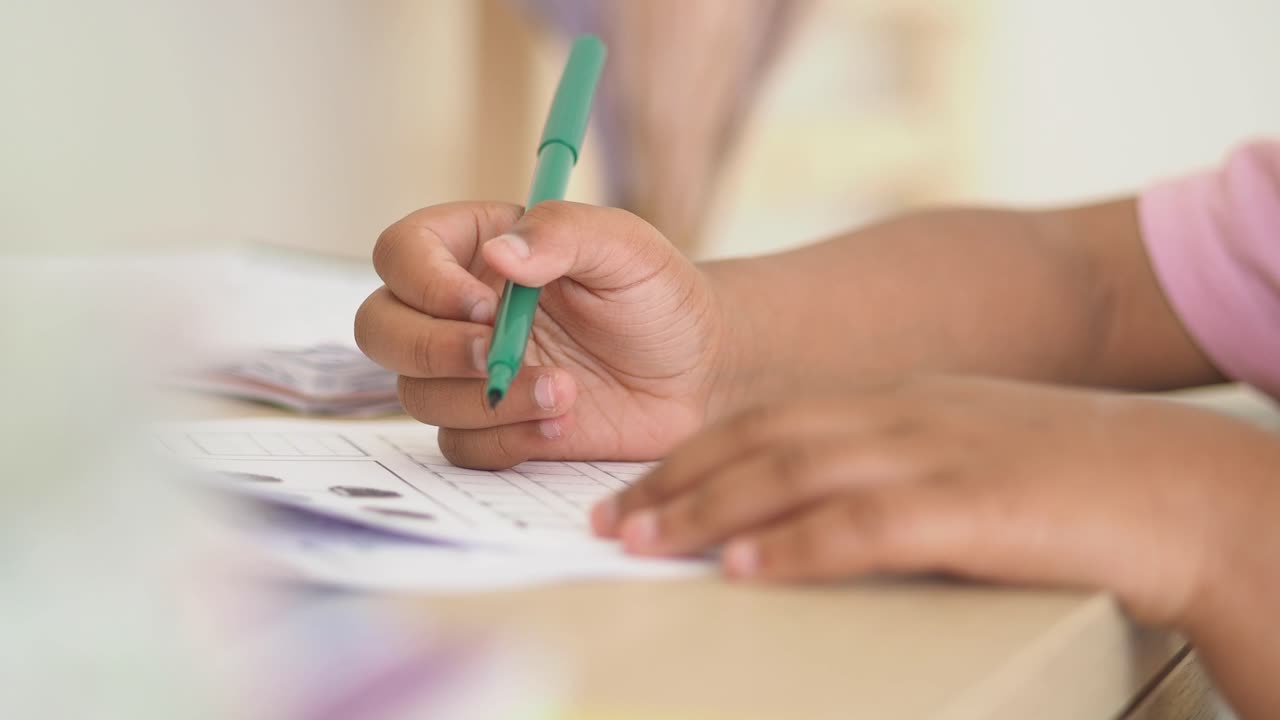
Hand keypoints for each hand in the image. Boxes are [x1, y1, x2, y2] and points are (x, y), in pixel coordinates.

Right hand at [354, 201, 731, 467]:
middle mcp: (459, 310)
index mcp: (477, 248)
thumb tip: (500, 255)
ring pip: (417, 394)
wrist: (698, 373)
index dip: (422, 280)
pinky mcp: (493, 427)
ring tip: (566, 391)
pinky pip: (461, 445)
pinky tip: (563, 424)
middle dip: (431, 349)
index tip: (484, 301)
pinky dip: (507, 439)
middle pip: (381, 329)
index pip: (400, 252)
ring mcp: (470, 373)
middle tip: (495, 356)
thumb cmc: (660, 298)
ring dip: (485, 400)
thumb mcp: (627, 248)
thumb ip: (565, 234)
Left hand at [591, 375, 1279, 630]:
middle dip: (675, 481)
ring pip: (791, 473)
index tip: (639, 489)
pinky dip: (794, 547)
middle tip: (610, 518)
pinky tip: (745, 567)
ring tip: (644, 540)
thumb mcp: (961, 448)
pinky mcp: (969, 505)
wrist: (1172, 485)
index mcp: (895, 400)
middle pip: (759, 438)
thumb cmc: (1065, 477)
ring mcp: (932, 453)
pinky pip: (861, 524)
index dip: (694, 455)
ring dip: (707, 510)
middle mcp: (900, 415)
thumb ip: (889, 463)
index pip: (769, 418)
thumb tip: (811, 509)